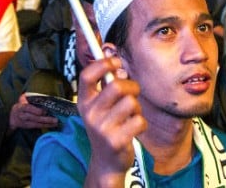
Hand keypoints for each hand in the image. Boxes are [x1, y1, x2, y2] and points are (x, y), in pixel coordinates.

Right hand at [9, 94, 58, 130]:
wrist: (13, 116)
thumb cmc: (21, 104)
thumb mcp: (24, 98)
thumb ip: (32, 97)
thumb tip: (45, 97)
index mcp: (21, 106)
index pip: (28, 108)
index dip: (36, 110)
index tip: (44, 111)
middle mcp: (22, 115)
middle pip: (34, 118)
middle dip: (45, 119)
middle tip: (55, 119)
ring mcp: (24, 122)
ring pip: (36, 123)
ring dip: (47, 123)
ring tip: (56, 122)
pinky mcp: (28, 127)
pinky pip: (37, 127)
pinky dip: (45, 126)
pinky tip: (52, 125)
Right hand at [78, 56, 146, 181]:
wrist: (106, 162)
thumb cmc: (107, 127)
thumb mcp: (100, 107)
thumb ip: (107, 86)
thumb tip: (116, 63)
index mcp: (84, 102)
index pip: (86, 76)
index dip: (102, 64)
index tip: (115, 61)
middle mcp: (90, 114)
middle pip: (116, 86)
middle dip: (131, 86)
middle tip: (132, 93)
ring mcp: (102, 129)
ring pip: (131, 102)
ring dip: (137, 107)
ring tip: (131, 115)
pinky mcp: (116, 141)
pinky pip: (139, 121)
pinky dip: (141, 123)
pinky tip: (133, 129)